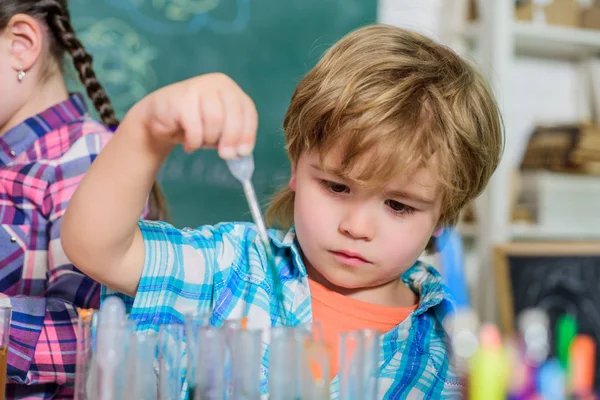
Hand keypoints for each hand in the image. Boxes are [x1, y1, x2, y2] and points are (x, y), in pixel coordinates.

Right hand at [136, 73, 257, 158]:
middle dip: (231, 139)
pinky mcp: (181, 99)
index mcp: (230, 89)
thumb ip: (232, 139)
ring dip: (209, 140)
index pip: (247, 111)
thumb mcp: (219, 130)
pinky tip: (188, 145)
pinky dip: (194, 142)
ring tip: (200, 143)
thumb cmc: (195, 124)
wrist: (158, 117)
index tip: (243, 153)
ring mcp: (198, 88)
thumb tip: (241, 153)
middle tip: (225, 155)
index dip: (248, 134)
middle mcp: (217, 83)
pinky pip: (196, 128)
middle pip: (234, 115)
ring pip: (215, 121)